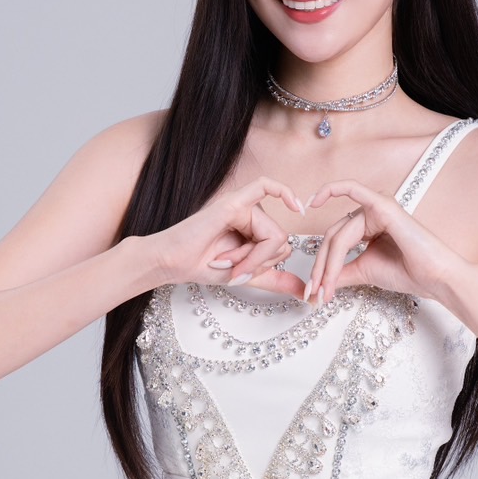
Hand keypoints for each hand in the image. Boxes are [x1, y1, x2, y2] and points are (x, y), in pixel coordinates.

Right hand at [150, 175, 307, 294]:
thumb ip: (277, 280)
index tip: (241, 274)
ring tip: (223, 258)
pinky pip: (266, 187)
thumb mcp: (248, 276)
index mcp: (255, 228)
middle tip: (229, 266)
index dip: (265, 265)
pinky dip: (285, 193)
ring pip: (273, 234)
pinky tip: (297, 205)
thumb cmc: (201, 265)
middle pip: (280, 240)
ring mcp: (242, 206)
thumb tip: (305, 291)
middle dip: (257, 262)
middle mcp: (251, 214)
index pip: (281, 246)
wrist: (171, 264)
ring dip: (250, 257)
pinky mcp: (232, 202)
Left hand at [303, 178, 466, 304]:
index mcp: (367, 226)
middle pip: (332, 238)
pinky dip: (332, 190)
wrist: (435, 278)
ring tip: (326, 286)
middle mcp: (371, 213)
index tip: (315, 293)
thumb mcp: (364, 272)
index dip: (322, 267)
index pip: (334, 243)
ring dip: (328, 262)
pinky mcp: (383, 205)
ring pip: (338, 234)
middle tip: (316, 292)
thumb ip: (340, 272)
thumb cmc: (409, 272)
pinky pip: (352, 190)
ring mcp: (377, 207)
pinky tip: (314, 201)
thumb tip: (317, 284)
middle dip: (321, 267)